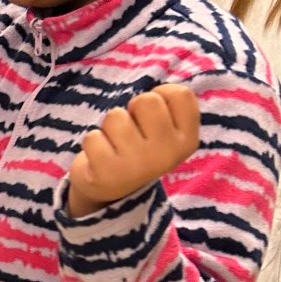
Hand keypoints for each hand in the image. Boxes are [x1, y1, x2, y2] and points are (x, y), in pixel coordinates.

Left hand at [68, 83, 199, 217]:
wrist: (112, 187)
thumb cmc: (139, 145)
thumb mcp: (164, 128)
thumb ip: (168, 105)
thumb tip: (153, 95)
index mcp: (187, 141)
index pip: (181, 94)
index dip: (161, 94)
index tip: (152, 114)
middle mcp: (168, 154)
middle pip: (148, 100)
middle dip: (132, 109)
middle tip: (131, 129)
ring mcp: (139, 165)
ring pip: (116, 116)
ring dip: (109, 127)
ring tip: (115, 144)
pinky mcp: (108, 173)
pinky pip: (93, 137)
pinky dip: (92, 143)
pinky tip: (101, 157)